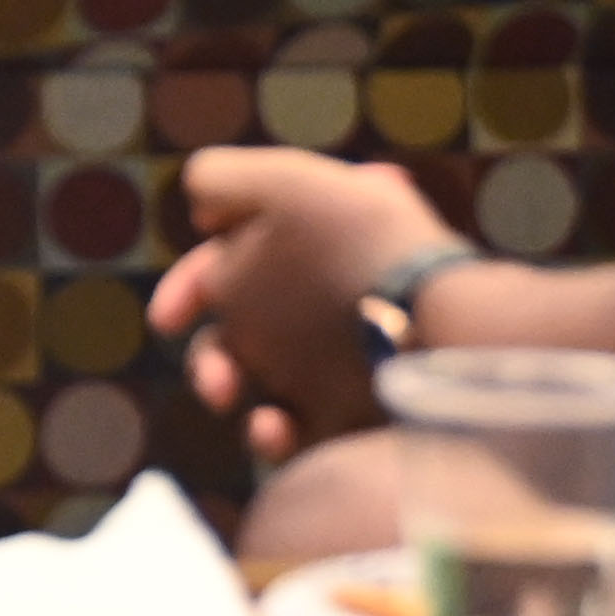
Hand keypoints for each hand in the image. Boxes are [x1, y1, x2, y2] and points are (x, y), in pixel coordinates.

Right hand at [150, 147, 457, 467]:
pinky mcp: (354, 422)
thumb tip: (198, 201)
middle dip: (207, 353)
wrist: (445, 327)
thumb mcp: (290, 182)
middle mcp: (321, 308)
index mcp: (307, 251)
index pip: (232, 268)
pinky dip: (271, 433)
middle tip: (212, 375)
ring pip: (256, 387)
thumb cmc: (363, 250)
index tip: (168, 317)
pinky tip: (274, 426)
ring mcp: (338, 368)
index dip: (190, 285)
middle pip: (237, 334)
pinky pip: (296, 438)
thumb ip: (229, 178)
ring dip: (224, 387)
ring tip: (228, 395)